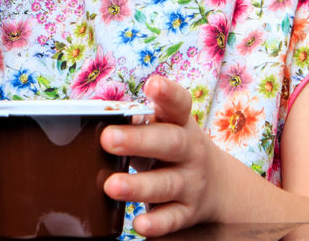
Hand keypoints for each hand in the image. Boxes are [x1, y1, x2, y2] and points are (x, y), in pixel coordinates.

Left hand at [101, 75, 226, 236]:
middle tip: (107, 138)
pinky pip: (172, 219)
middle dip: (138, 140)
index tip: (152, 84)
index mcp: (180, 122)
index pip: (178, 103)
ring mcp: (190, 181)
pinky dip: (156, 223)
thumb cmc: (172, 146)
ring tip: (111, 185)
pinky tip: (138, 225)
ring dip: (138, 186)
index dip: (167, 93)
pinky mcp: (187, 212)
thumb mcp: (162, 128)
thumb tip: (92, 118)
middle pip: (169, 142)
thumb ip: (135, 122)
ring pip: (166, 183)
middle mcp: (189, 149)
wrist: (217, 185)